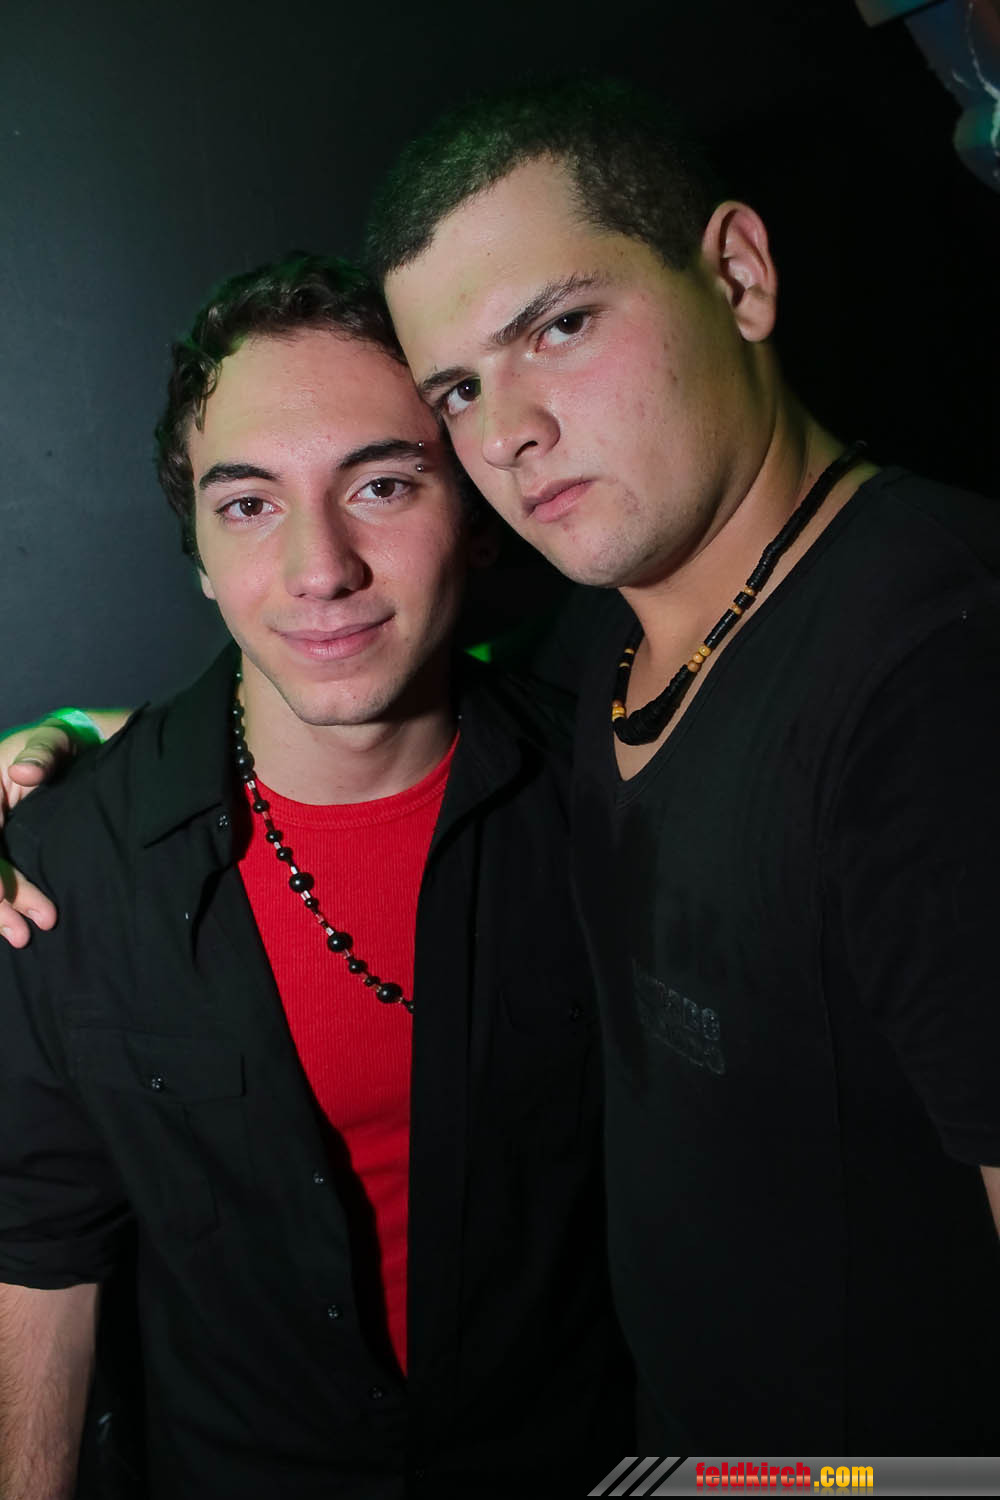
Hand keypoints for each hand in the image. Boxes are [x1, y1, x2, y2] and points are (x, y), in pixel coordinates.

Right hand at [0, 721, 70, 945]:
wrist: (81, 750)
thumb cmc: (63, 742)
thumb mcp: (54, 738)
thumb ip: (42, 752)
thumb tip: (22, 773)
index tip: (1, 895)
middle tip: (23, 933)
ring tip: (23, 938)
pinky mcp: (6, 849)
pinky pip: (0, 880)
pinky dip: (6, 905)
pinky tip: (18, 925)